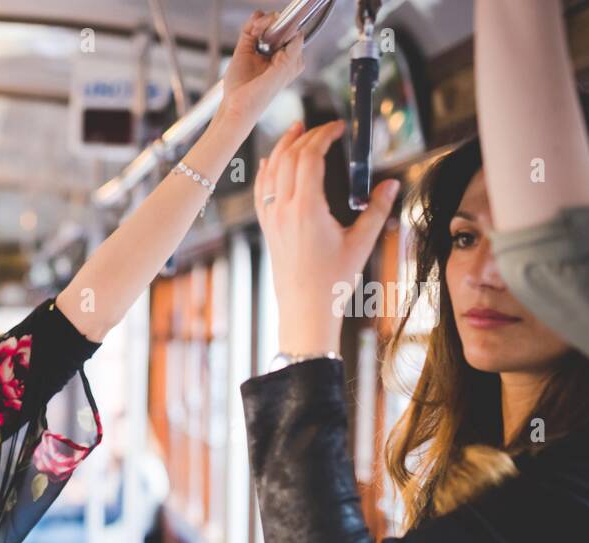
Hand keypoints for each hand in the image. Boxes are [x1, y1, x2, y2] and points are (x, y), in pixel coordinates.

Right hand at [219, 10, 305, 128]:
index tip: (279, 36)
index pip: (294, 33)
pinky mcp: (246, 47)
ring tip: (257, 34)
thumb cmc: (259, 98)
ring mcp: (262, 49)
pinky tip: (253, 33)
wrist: (236, 106)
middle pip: (281, 25)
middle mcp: (277, 53)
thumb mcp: (283, 72)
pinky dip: (253, 23)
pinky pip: (252, 25)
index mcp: (290, 60)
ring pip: (267, 22)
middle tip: (266, 36)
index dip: (287, 30)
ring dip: (263, 23)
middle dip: (274, 25)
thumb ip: (293, 49)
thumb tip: (296, 31)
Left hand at [255, 119, 400, 353]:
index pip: (310, 157)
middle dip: (306, 136)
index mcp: (307, 209)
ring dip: (282, 147)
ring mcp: (272, 218)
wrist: (304, 308)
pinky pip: (261, 191)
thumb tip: (391, 184)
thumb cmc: (333, 279)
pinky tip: (270, 161)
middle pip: (289, 158)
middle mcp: (284, 210)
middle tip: (322, 125)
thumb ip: (375, 210)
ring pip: (270, 171)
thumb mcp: (361, 242)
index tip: (338, 127)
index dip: (324, 136)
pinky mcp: (268, 228)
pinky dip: (265, 171)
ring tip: (295, 130)